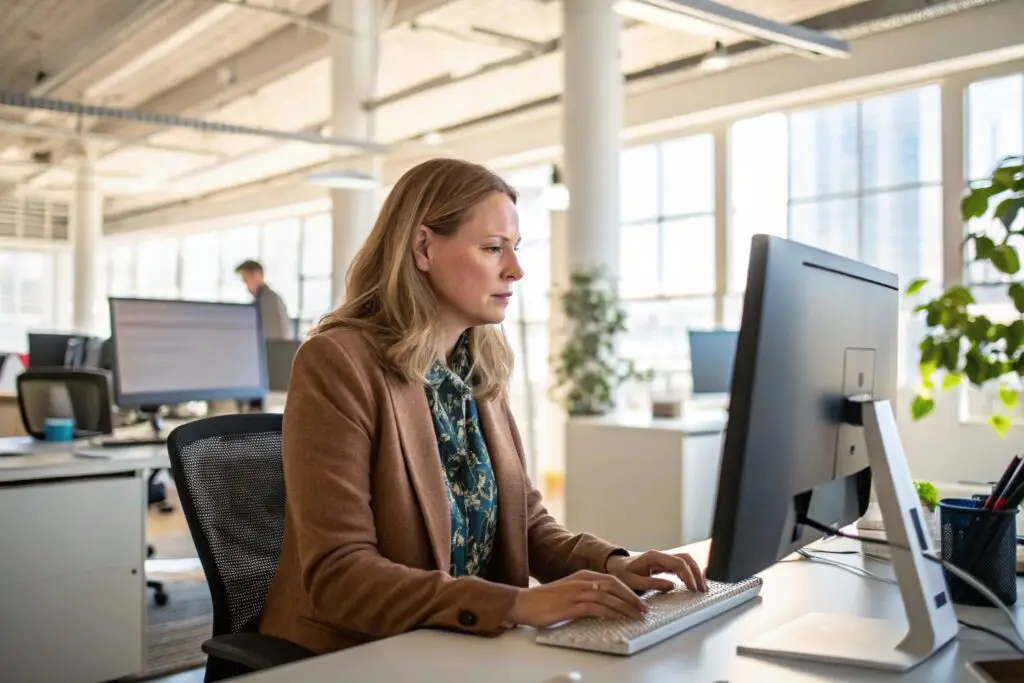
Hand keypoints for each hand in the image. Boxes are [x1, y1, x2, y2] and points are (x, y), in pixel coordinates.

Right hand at [507, 570, 647, 627]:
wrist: (523, 602)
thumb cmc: (545, 599)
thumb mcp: (569, 590)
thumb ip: (586, 593)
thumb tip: (604, 603)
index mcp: (582, 575)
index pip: (612, 580)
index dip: (628, 590)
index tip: (639, 601)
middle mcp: (581, 581)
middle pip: (614, 586)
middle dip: (632, 598)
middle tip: (644, 609)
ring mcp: (576, 592)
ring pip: (608, 597)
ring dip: (625, 607)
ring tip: (636, 616)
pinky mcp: (571, 605)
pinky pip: (596, 608)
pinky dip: (609, 613)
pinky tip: (617, 618)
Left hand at [605, 550, 707, 593]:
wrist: (615, 567)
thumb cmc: (622, 574)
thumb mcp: (633, 582)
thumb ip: (652, 584)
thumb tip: (672, 586)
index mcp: (654, 557)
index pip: (678, 563)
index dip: (688, 575)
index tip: (693, 589)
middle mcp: (661, 555)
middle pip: (686, 559)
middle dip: (696, 573)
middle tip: (702, 590)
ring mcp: (663, 559)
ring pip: (685, 561)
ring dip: (695, 573)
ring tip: (701, 589)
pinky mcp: (664, 564)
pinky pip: (680, 566)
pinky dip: (689, 574)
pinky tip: (693, 584)